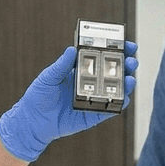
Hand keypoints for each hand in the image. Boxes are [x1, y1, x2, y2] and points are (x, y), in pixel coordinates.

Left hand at [0, 43, 138, 161]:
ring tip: (130, 77)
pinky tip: (124, 97)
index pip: (101, 57)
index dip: (115, 50)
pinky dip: (119, 103)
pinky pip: (110, 109)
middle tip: (132, 60)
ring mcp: (93, 98)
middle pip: (114, 72)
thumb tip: (71, 50)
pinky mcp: (93, 115)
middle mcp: (90, 83)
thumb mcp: (48, 77)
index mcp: (80, 70)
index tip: (126, 44)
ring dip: (126, 83)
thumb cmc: (38, 96)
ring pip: (115, 89)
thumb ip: (61, 65)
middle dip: (126, 65)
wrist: (32, 121)